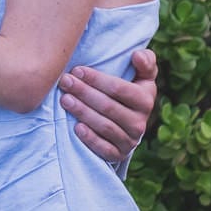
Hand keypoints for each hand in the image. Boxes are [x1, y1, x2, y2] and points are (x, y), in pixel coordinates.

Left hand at [61, 46, 158, 163]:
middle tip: (64, 82)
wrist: (128, 125)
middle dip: (84, 92)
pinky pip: (104, 149)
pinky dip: (90, 138)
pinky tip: (76, 127)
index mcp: (146, 99)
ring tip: (64, 100)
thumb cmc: (129, 92)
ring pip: (104, 126)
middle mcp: (140, 122)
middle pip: (108, 106)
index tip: (77, 70)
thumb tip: (136, 55)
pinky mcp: (119, 155)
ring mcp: (130, 140)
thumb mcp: (141, 76)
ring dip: (82, 112)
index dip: (97, 79)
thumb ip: (144, 62)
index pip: (119, 88)